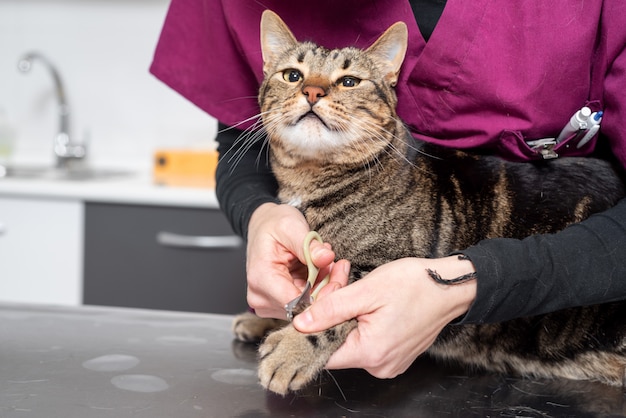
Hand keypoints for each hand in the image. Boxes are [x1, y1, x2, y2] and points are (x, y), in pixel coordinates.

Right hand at [245, 203, 344, 317]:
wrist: (263, 226)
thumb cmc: (274, 225)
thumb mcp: (292, 227)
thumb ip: (309, 245)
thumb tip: (327, 257)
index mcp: (261, 279)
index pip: (296, 303)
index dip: (322, 292)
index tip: (338, 272)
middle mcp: (260, 298)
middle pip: (304, 307)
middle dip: (326, 288)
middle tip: (339, 265)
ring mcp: (268, 304)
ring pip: (307, 307)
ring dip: (323, 288)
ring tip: (329, 265)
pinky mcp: (277, 305)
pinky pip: (305, 303)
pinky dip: (317, 288)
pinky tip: (321, 271)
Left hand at [293, 256, 476, 377]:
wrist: (451, 286)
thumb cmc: (415, 285)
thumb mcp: (366, 290)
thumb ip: (330, 309)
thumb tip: (301, 324)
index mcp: (370, 353)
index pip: (323, 352)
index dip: (312, 329)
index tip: (315, 304)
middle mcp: (379, 366)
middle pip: (336, 344)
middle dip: (331, 314)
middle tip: (339, 282)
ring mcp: (389, 363)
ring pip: (351, 341)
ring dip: (345, 315)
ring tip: (353, 287)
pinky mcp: (396, 355)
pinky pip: (367, 342)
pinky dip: (361, 321)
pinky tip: (367, 301)